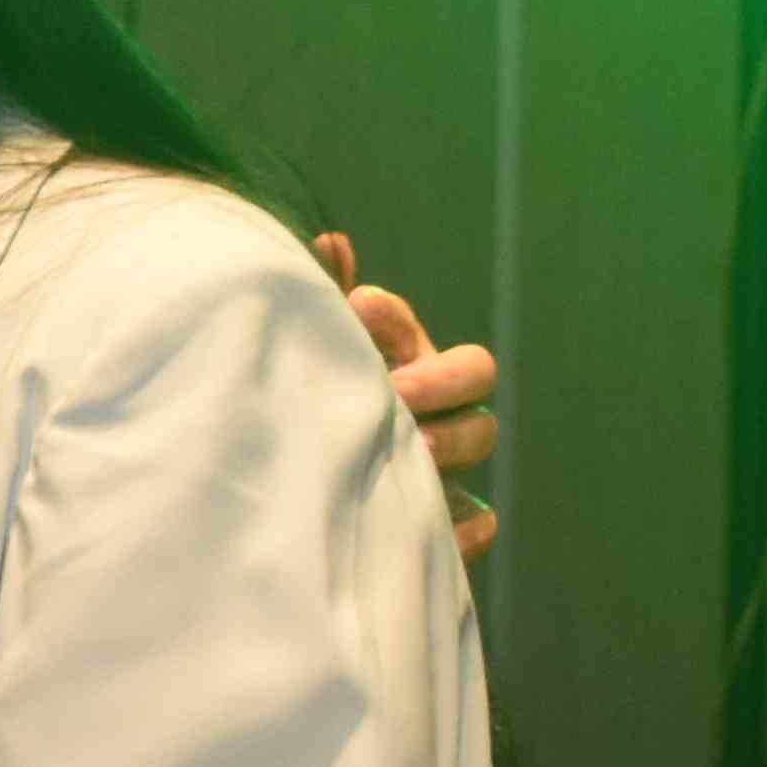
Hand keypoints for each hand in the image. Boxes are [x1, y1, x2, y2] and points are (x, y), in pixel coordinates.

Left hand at [321, 227, 497, 555]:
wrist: (288, 501)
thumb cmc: (306, 408)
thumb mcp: (309, 356)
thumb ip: (320, 300)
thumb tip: (330, 241)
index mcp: (404, 360)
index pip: (419, 327)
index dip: (399, 319)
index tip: (360, 306)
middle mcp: (436, 405)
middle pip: (473, 375)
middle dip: (438, 379)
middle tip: (397, 390)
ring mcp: (447, 461)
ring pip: (478, 436)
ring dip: (451, 441)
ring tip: (412, 449)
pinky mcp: (441, 520)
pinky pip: (475, 523)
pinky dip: (467, 526)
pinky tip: (449, 523)